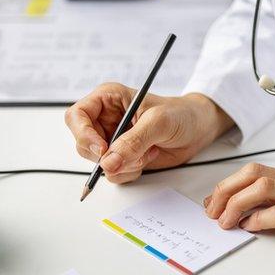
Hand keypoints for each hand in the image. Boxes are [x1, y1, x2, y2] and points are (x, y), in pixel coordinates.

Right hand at [65, 83, 233, 183]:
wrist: (197, 129)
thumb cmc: (181, 114)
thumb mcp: (159, 122)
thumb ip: (133, 141)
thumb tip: (108, 161)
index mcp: (107, 99)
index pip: (76, 116)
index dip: (84, 134)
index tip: (102, 148)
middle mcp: (105, 120)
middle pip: (83, 144)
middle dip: (109, 155)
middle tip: (135, 152)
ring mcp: (112, 141)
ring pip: (99, 163)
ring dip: (124, 164)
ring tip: (148, 151)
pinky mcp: (122, 158)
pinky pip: (113, 174)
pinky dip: (131, 171)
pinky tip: (148, 157)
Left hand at [203, 163, 274, 243]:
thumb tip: (269, 215)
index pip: (257, 173)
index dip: (231, 185)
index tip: (216, 200)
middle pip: (252, 174)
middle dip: (225, 191)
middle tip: (212, 210)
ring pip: (262, 188)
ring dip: (236, 204)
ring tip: (224, 222)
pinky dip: (261, 219)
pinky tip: (250, 227)